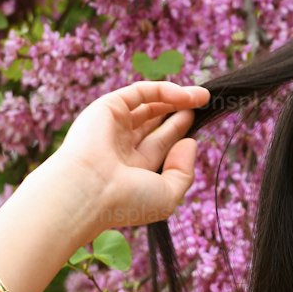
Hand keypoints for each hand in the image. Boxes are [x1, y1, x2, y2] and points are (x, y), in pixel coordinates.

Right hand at [48, 80, 211, 229]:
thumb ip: (183, 171)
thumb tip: (190, 142)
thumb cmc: (127, 201)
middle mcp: (120, 147)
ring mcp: (113, 126)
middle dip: (179, 112)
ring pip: (148, 104)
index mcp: (131, 170)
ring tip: (202, 96)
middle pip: (155, 123)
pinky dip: (163, 90)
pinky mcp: (108, 108)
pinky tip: (186, 96)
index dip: (179, 132)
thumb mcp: (168, 195)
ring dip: (176, 97)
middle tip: (204, 104)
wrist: (89, 191)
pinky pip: (140, 92)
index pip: (159, 145)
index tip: (199, 127)